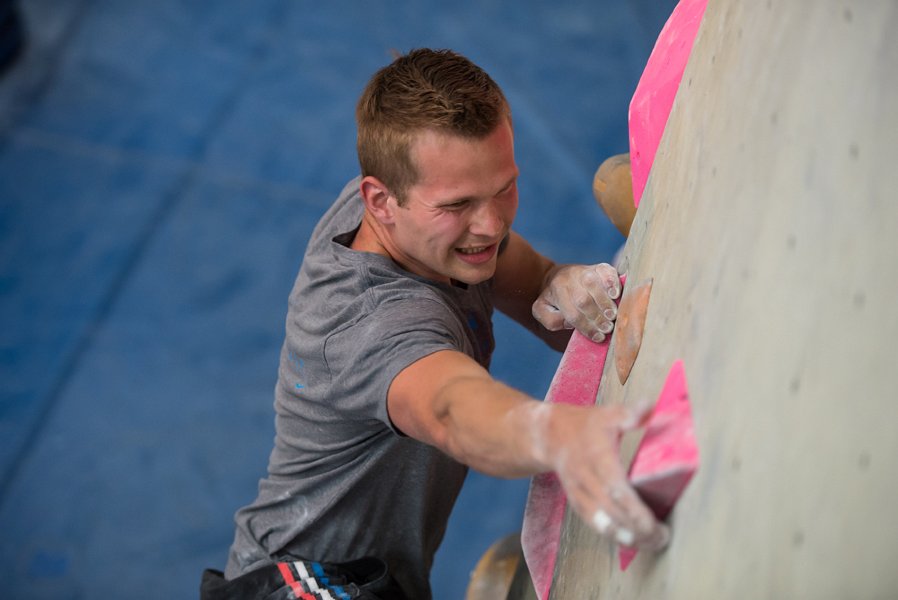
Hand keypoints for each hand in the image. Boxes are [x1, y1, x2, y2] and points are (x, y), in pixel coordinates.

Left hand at [531, 263, 620, 341]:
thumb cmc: (555, 298)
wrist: (558, 275)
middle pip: (583, 300)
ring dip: (605, 303)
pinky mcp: (599, 267)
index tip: (598, 337)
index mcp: (556, 290)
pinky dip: (612, 283)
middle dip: (596, 317)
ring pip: (593, 284)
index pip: (572, 314)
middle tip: (607, 329)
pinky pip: (607, 271)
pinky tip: (616, 295)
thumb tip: (569, 323)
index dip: (586, 327)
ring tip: (612, 316)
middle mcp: (569, 278)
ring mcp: (584, 270)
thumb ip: (551, 320)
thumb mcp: (543, 311)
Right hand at [539, 401, 669, 550]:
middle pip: (611, 512)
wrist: (548, 436)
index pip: (616, 489)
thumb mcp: (606, 414)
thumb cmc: (584, 424)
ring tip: (651, 544)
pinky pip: (594, 524)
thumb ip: (629, 414)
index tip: (654, 523)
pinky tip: (631, 541)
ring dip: (626, 538)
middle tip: (661, 538)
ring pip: (601, 523)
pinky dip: (613, 535)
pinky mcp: (577, 502)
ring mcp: (580, 493)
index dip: (634, 510)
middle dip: (637, 530)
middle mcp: (586, 479)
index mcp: (597, 457)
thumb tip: (650, 407)